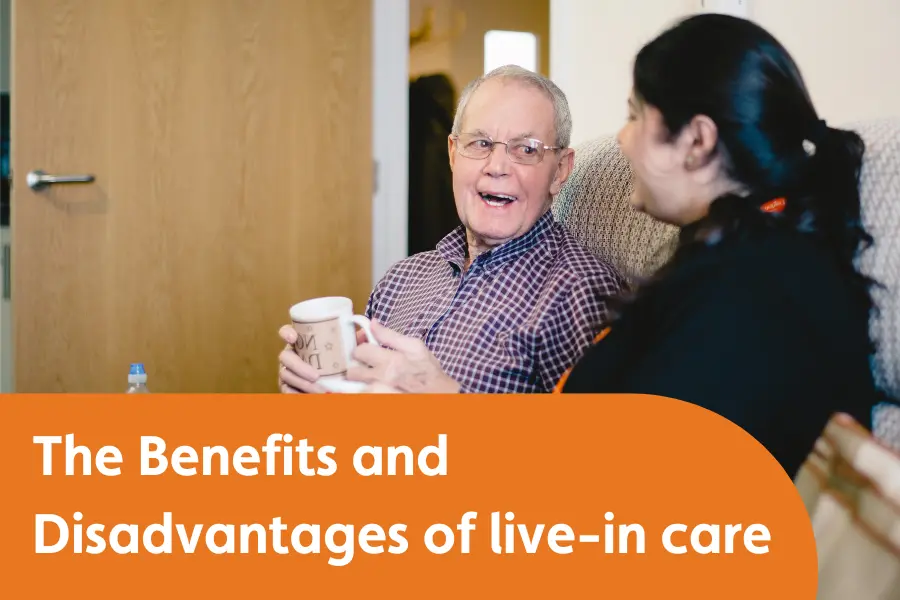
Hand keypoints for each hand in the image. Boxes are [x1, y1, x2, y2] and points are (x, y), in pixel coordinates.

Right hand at [278, 325, 370, 393]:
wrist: (338, 386)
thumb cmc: (340, 363)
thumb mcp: (348, 350)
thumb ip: (356, 339)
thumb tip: (367, 329)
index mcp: (303, 342)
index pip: (287, 332)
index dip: (286, 332)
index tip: (294, 337)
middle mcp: (292, 355)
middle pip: (285, 356)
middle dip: (298, 366)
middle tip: (316, 375)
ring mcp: (288, 371)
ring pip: (286, 375)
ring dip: (301, 383)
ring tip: (318, 389)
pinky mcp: (288, 387)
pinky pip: (286, 391)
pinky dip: (295, 395)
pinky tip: (306, 398)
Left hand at [346, 320, 460, 392]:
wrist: (440, 397)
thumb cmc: (429, 372)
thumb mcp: (415, 347)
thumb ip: (390, 335)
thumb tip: (372, 323)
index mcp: (392, 361)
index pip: (360, 351)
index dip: (361, 349)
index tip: (365, 350)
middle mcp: (383, 380)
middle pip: (352, 372)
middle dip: (356, 368)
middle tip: (366, 368)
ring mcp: (379, 395)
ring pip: (354, 386)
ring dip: (359, 383)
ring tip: (370, 381)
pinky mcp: (379, 403)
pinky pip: (361, 398)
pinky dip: (363, 394)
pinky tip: (374, 391)